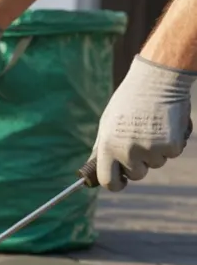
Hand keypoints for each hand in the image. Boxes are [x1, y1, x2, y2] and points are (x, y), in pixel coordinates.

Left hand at [90, 56, 196, 190]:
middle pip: (136, 174)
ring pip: (156, 163)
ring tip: (152, 126)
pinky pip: (172, 153)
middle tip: (141, 141)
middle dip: (140, 163)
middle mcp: (127, 152)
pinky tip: (166, 124)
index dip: (116, 184)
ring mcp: (150, 150)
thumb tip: (93, 170)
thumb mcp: (107, 124)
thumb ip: (102, 148)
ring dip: (156, 150)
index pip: (108, 181)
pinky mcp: (170, 145)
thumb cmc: (129, 102)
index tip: (121, 182)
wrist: (157, 81)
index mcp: (107, 147)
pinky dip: (171, 142)